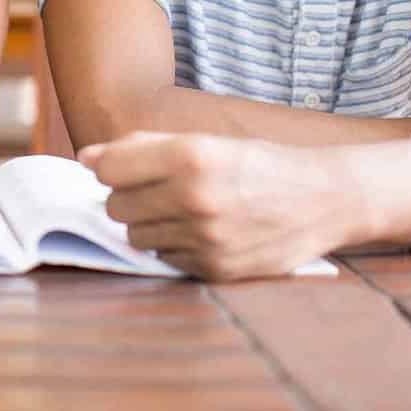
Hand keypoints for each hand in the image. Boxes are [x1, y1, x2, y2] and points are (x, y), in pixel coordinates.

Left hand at [79, 131, 358, 280]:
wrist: (324, 199)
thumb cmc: (257, 163)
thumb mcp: (205, 140)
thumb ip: (142, 147)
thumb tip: (86, 158)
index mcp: (191, 156)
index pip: (108, 170)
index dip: (109, 169)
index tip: (123, 169)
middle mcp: (195, 198)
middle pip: (115, 206)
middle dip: (129, 197)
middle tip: (158, 189)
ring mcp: (206, 238)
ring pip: (136, 237)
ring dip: (150, 224)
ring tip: (183, 211)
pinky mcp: (216, 269)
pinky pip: (165, 259)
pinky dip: (175, 247)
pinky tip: (203, 232)